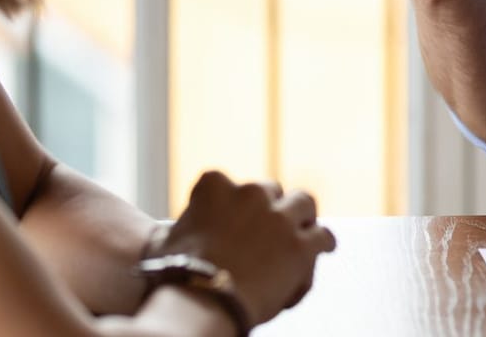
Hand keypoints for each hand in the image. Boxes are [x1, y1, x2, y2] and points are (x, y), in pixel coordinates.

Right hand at [156, 172, 335, 325]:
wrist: (200, 301)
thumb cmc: (178, 276)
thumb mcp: (169, 237)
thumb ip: (182, 223)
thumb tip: (162, 229)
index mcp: (215, 186)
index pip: (227, 184)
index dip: (232, 203)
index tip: (232, 219)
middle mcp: (250, 193)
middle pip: (270, 191)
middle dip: (271, 207)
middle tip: (270, 226)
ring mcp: (279, 218)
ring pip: (303, 203)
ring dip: (302, 216)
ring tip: (304, 228)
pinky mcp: (301, 245)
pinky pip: (323, 236)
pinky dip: (322, 243)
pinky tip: (323, 248)